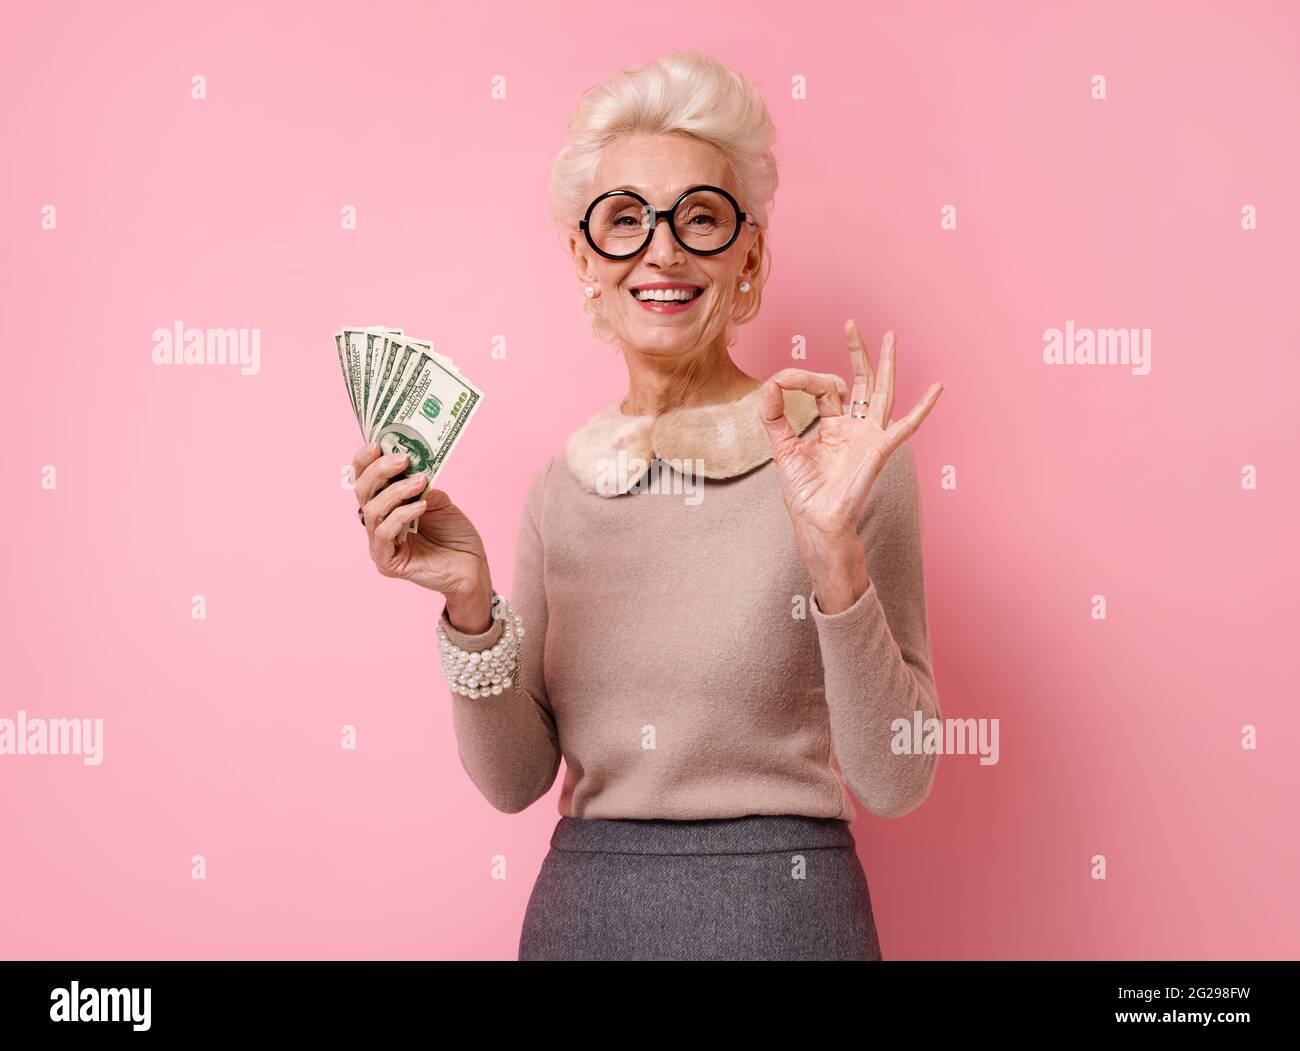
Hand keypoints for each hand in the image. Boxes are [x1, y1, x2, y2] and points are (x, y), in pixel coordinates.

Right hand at [350, 442, 493, 631]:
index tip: (377, 444)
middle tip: (402, 459)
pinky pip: (383, 534)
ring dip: (395, 492)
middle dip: (379, 471)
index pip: (364, 481)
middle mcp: (377, 525)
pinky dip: (400, 516)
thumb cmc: (455, 535)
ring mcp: (379, 546)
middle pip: (362, 493)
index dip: (365, 461)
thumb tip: (408, 465)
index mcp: (385, 508)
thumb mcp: (439, 501)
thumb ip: (419, 485)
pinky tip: (420, 507)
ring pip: (372, 512)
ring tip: (419, 482)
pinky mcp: (387, 563)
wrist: (472, 567)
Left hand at [759, 322, 943, 609]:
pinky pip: (905, 426)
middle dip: (859, 353)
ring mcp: (869, 437)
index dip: (803, 379)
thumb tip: (769, 384)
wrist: (815, 522)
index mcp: (834, 427)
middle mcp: (855, 428)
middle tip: (853, 324)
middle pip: (862, 382)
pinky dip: (923, 408)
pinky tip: (938, 388)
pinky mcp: (879, 450)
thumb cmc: (804, 493)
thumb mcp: (782, 448)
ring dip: (887, 365)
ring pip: (882, 393)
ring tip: (892, 337)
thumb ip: (774, 416)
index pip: (824, 389)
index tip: (781, 380)